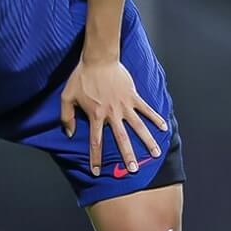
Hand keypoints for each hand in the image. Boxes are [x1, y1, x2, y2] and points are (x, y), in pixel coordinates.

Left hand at [59, 58, 167, 176]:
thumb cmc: (81, 77)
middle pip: (121, 139)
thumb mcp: (67, 97)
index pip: (95, 142)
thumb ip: (66, 117)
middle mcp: (112, 114)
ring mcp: (124, 105)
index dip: (95, 158)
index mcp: (95, 116)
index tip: (97, 171)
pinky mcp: (133, 96)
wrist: (98, 59)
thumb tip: (69, 134)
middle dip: (128, 155)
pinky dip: (156, 118)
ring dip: (147, 141)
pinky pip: (146, 109)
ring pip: (138, 127)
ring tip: (155, 154)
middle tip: (133, 170)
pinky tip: (164, 128)